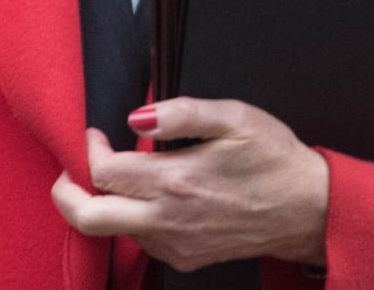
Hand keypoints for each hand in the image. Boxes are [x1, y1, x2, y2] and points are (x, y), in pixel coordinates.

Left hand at [51, 96, 328, 272]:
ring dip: (103, 204)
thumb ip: (181, 113)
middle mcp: (170, 221)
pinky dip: (130, 219)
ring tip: (114, 174)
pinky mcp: (186, 259)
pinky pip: (142, 242)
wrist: (307, 210)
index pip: (105, 173)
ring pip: (114, 232)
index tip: (95, 131)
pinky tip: (146, 195)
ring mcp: (177, 245)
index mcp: (177, 182)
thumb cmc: (273, 158)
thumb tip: (137, 116)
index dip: (90, 149)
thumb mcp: (233, 117)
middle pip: (91, 218)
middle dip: (66, 193)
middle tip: (69, 169)